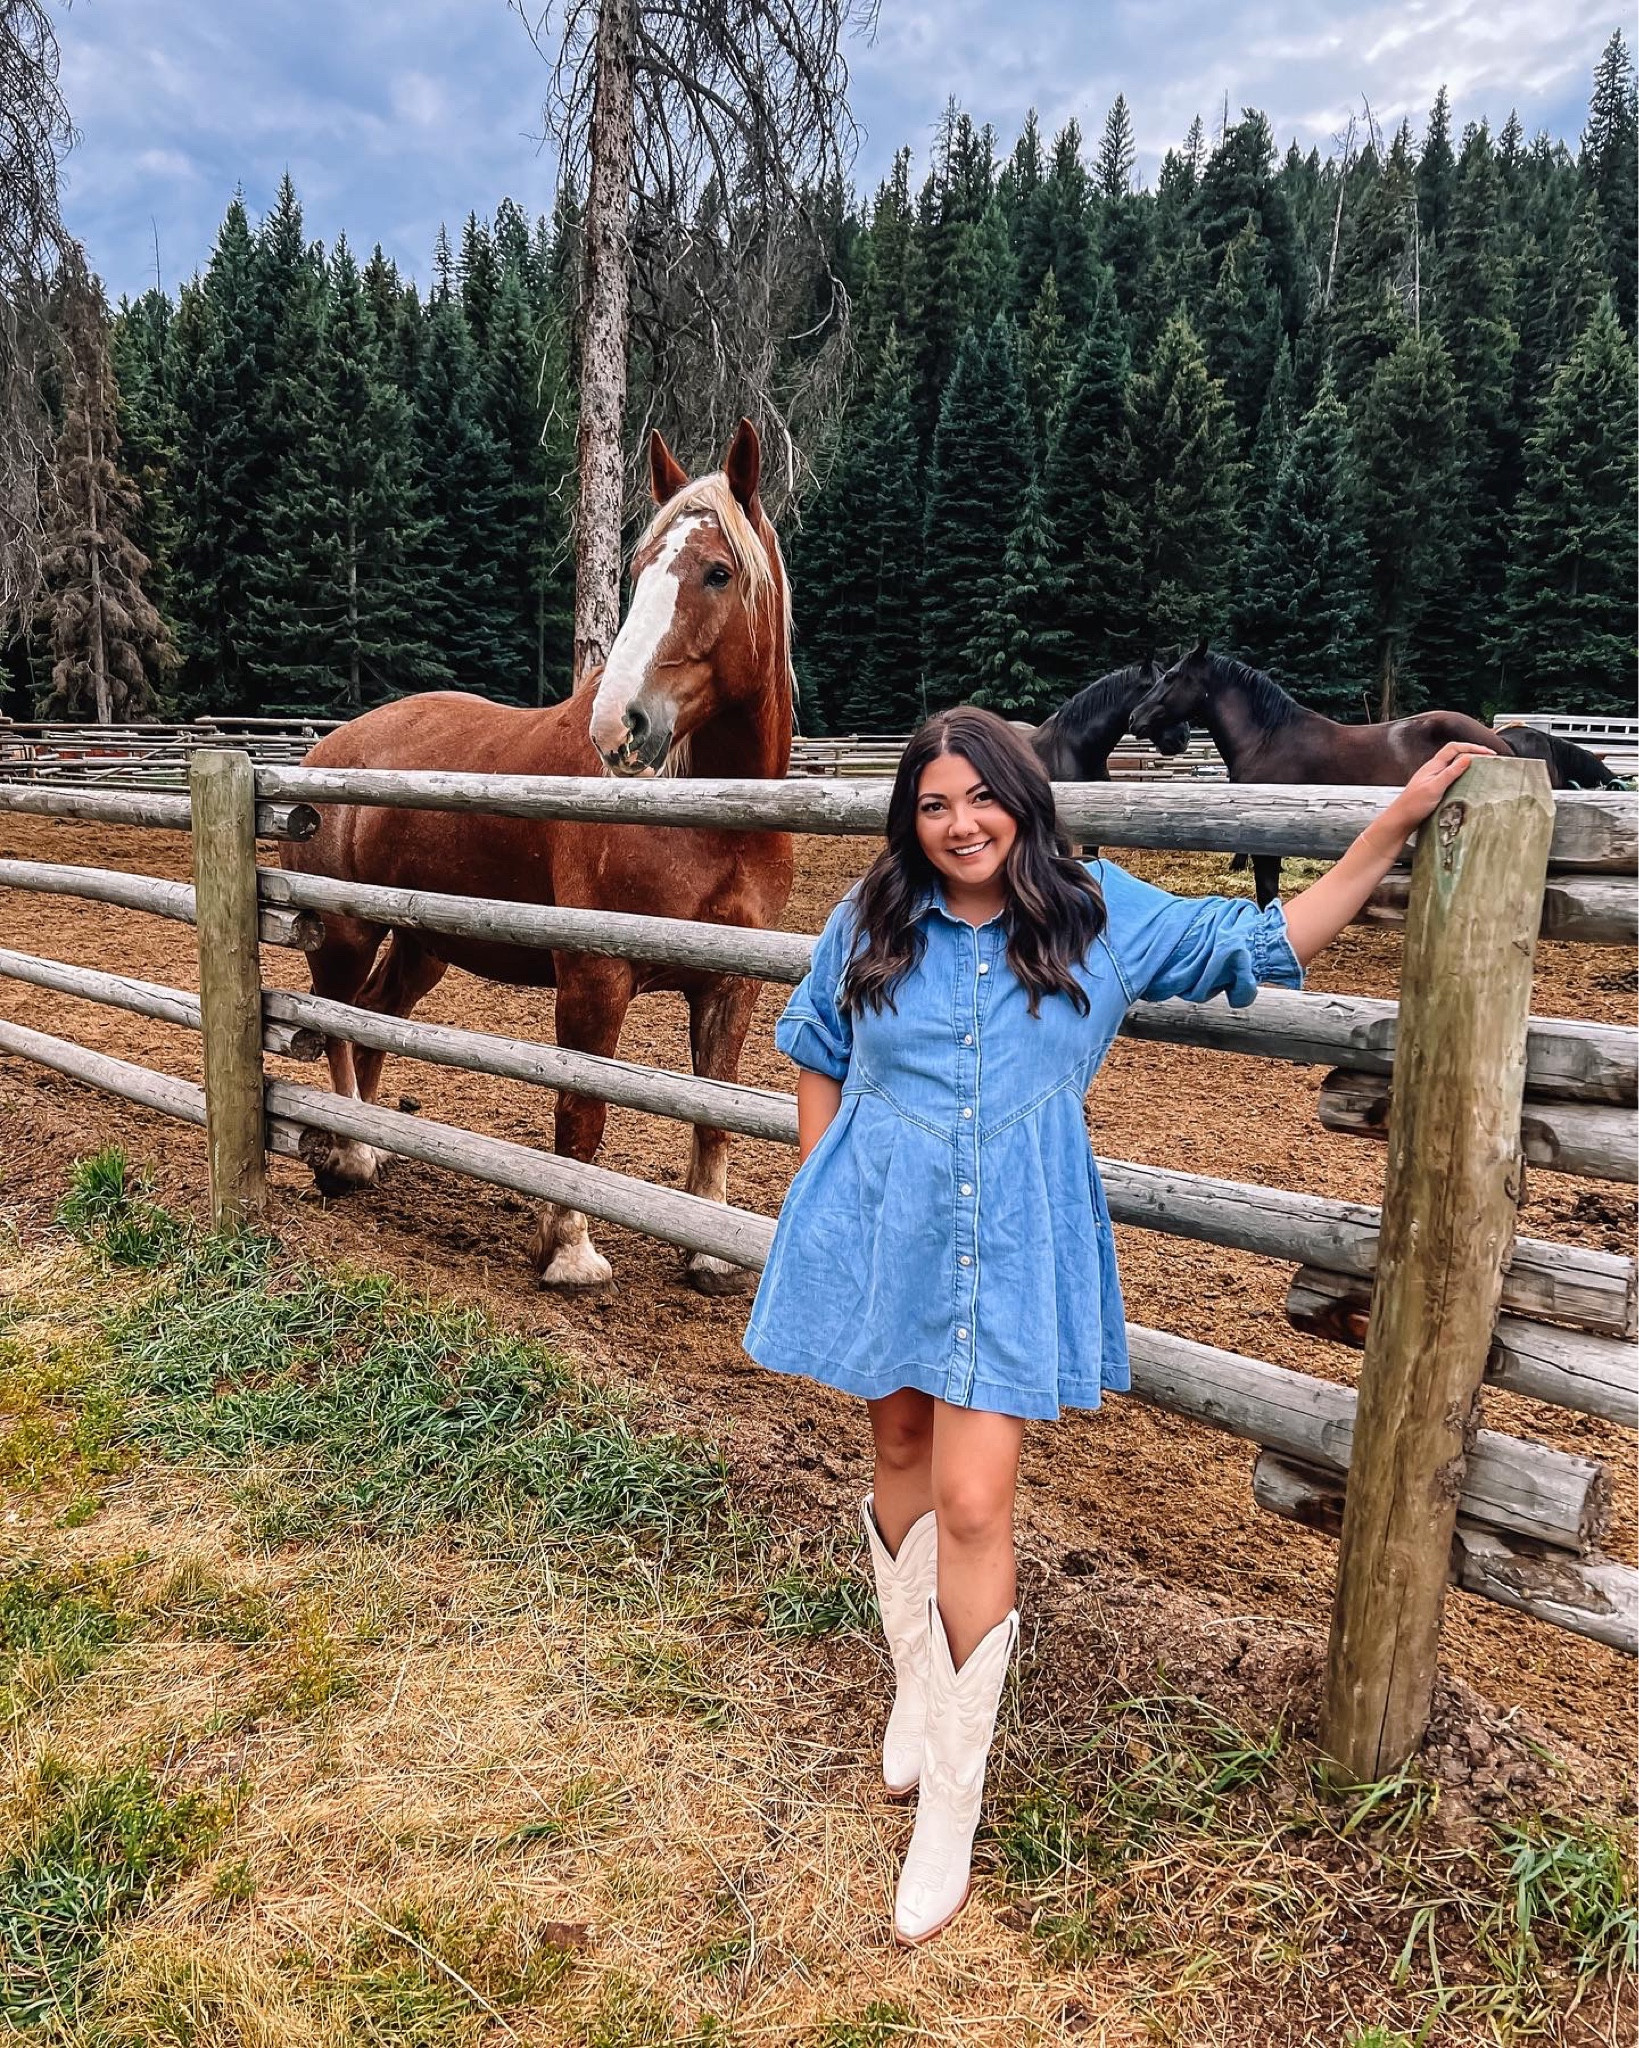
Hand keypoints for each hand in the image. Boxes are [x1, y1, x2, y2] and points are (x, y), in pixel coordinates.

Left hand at [1381, 742, 1496, 833]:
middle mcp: (1433, 769)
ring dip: (1469, 764)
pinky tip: (1468, 783)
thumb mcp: (1435, 787)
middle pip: (1455, 754)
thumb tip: (1468, 758)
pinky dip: (1463, 776)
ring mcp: (1433, 779)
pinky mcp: (1434, 789)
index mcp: (1433, 765)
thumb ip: (1450, 772)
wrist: (1400, 821)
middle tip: (1489, 758)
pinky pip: (1452, 777)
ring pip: (1454, 765)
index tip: (1488, 753)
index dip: (1472, 747)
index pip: (1454, 747)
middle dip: (1473, 753)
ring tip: (1483, 768)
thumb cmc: (1413, 805)